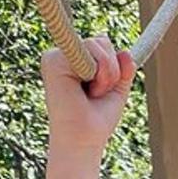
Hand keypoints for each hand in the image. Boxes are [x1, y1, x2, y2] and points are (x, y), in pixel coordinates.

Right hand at [41, 35, 135, 153]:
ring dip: (107, 73)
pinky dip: (99, 72)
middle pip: (102, 41)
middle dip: (112, 70)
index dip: (114, 66)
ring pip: (98, 44)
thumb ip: (123, 69)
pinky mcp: (52, 60)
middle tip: (98, 93)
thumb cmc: (97, 117)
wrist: (84, 137)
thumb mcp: (116, 89)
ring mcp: (56, 56)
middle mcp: (64, 55)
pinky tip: (87, 88)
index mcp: (76, 61)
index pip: (103, 45)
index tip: (103, 90)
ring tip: (92, 92)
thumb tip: (125, 52)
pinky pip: (88, 50)